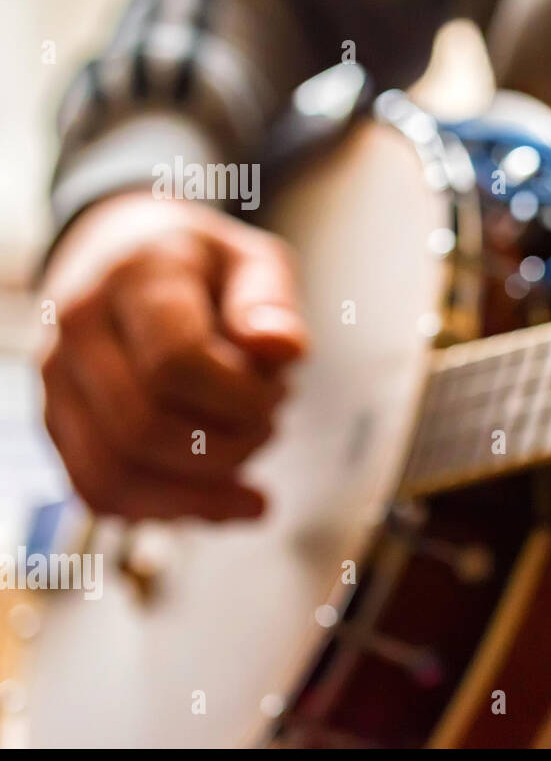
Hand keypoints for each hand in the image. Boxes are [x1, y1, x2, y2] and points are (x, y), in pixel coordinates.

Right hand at [40, 191, 308, 520]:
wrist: (124, 251)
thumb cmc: (201, 264)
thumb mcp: (253, 261)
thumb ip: (272, 303)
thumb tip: (283, 350)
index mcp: (133, 276)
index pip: (174, 363)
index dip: (239, 400)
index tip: (277, 396)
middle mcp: (78, 327)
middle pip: (141, 427)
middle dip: (225, 447)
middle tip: (268, 426)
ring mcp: (56, 378)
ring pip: (112, 474)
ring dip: (199, 490)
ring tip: (249, 469)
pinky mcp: (55, 422)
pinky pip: (98, 491)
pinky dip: (168, 509)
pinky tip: (223, 500)